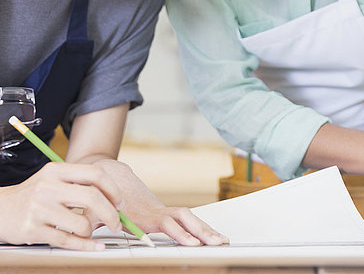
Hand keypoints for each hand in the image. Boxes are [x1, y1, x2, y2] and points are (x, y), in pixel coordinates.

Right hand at [0, 162, 123, 249]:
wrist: (1, 208)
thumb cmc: (34, 194)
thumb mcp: (52, 179)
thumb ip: (78, 182)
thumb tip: (113, 195)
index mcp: (56, 170)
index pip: (94, 174)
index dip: (113, 189)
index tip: (120, 202)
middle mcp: (48, 187)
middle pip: (92, 198)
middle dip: (111, 213)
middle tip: (116, 222)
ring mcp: (40, 209)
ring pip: (82, 223)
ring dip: (92, 231)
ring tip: (88, 231)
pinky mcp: (34, 230)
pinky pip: (68, 241)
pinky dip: (86, 245)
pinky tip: (95, 246)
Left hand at [95, 159, 228, 244]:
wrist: (109, 173)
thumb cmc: (101, 194)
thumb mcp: (93, 208)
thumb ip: (91, 219)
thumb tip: (88, 229)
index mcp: (141, 213)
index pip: (164, 223)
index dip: (177, 233)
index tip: (190, 243)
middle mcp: (155, 211)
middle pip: (183, 219)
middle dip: (201, 231)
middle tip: (217, 243)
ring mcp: (161, 211)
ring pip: (188, 218)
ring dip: (204, 229)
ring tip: (222, 241)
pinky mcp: (162, 213)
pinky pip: (184, 219)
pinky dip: (199, 227)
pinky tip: (211, 237)